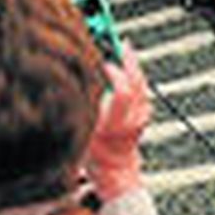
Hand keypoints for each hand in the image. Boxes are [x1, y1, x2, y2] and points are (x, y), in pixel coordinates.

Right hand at [85, 43, 151, 201]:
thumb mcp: (82, 135)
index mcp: (118, 124)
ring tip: (125, 47)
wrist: (116, 171)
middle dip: (129, 62)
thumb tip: (69, 89)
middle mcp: (134, 118)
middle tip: (120, 44)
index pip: (124, 92)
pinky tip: (129, 63)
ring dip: (134, 64)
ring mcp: (142, 116)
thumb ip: (80, 111)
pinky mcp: (144, 113)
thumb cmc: (97, 156)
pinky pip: (143, 87)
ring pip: (142, 84)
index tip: (103, 64)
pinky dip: (136, 73)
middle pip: (138, 83)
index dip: (115, 75)